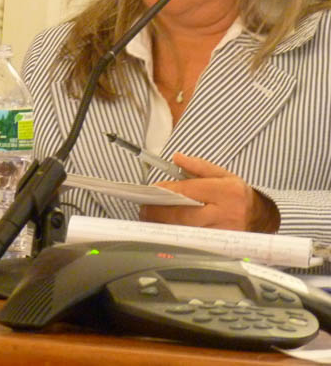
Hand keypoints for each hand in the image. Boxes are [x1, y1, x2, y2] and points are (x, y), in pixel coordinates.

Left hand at [139, 153, 279, 232]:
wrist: (259, 218)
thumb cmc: (237, 195)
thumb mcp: (223, 174)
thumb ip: (198, 166)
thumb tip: (177, 157)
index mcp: (226, 192)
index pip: (188, 191)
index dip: (166, 191)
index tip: (151, 190)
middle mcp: (225, 214)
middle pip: (183, 215)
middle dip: (158, 212)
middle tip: (144, 209)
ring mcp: (222, 233)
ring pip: (184, 232)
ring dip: (163, 226)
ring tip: (150, 218)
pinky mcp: (219, 247)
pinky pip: (190, 242)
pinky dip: (175, 236)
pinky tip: (165, 231)